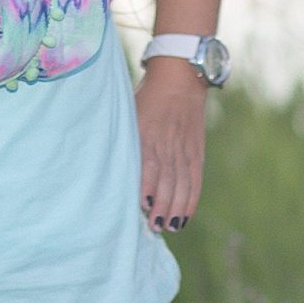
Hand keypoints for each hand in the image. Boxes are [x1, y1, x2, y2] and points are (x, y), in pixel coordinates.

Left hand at [135, 59, 206, 234]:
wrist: (180, 75)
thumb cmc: (147, 95)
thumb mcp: (130, 111)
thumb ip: (124, 136)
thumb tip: (106, 165)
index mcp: (146, 131)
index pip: (148, 163)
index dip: (147, 186)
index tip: (142, 206)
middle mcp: (167, 141)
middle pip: (167, 179)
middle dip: (162, 205)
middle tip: (154, 227)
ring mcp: (184, 146)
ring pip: (182, 183)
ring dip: (176, 208)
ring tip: (169, 227)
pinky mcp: (197, 150)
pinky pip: (195, 179)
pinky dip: (191, 199)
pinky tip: (184, 216)